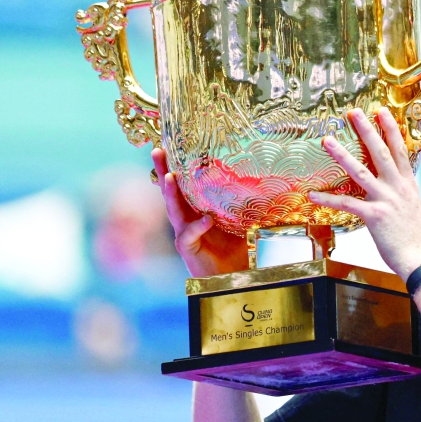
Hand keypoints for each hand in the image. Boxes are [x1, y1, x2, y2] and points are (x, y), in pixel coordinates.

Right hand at [152, 148, 248, 277]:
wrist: (234, 276)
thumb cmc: (237, 249)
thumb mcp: (243, 220)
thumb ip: (244, 203)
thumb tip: (263, 180)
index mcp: (197, 209)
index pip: (185, 184)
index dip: (176, 166)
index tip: (170, 145)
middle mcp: (187, 218)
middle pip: (172, 192)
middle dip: (163, 171)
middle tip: (158, 151)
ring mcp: (185, 233)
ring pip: (174, 210)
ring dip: (171, 193)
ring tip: (169, 177)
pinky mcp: (187, 248)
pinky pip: (189, 234)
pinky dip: (197, 226)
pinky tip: (205, 219)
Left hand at [308, 108, 420, 278]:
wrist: (420, 256)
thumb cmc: (414, 235)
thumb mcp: (412, 205)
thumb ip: (402, 190)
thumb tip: (394, 181)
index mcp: (407, 184)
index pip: (400, 149)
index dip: (391, 129)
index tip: (382, 111)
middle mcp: (397, 187)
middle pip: (381, 152)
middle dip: (367, 130)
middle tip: (355, 113)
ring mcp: (386, 200)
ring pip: (361, 171)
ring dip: (342, 154)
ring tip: (328, 140)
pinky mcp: (374, 216)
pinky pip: (347, 204)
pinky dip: (329, 199)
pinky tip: (314, 194)